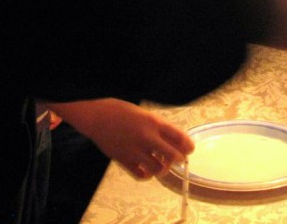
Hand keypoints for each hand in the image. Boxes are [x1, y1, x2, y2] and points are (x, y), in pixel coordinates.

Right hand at [48, 98, 193, 178]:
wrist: (97, 115)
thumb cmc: (120, 111)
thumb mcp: (143, 113)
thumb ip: (158, 127)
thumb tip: (173, 141)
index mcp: (153, 122)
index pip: (179, 137)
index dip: (188, 146)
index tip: (190, 149)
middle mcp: (146, 137)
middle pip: (173, 155)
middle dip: (179, 159)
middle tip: (179, 159)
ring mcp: (135, 150)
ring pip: (159, 169)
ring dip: (163, 168)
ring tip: (161, 164)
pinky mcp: (124, 160)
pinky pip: (142, 175)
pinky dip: (148, 175)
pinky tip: (147, 169)